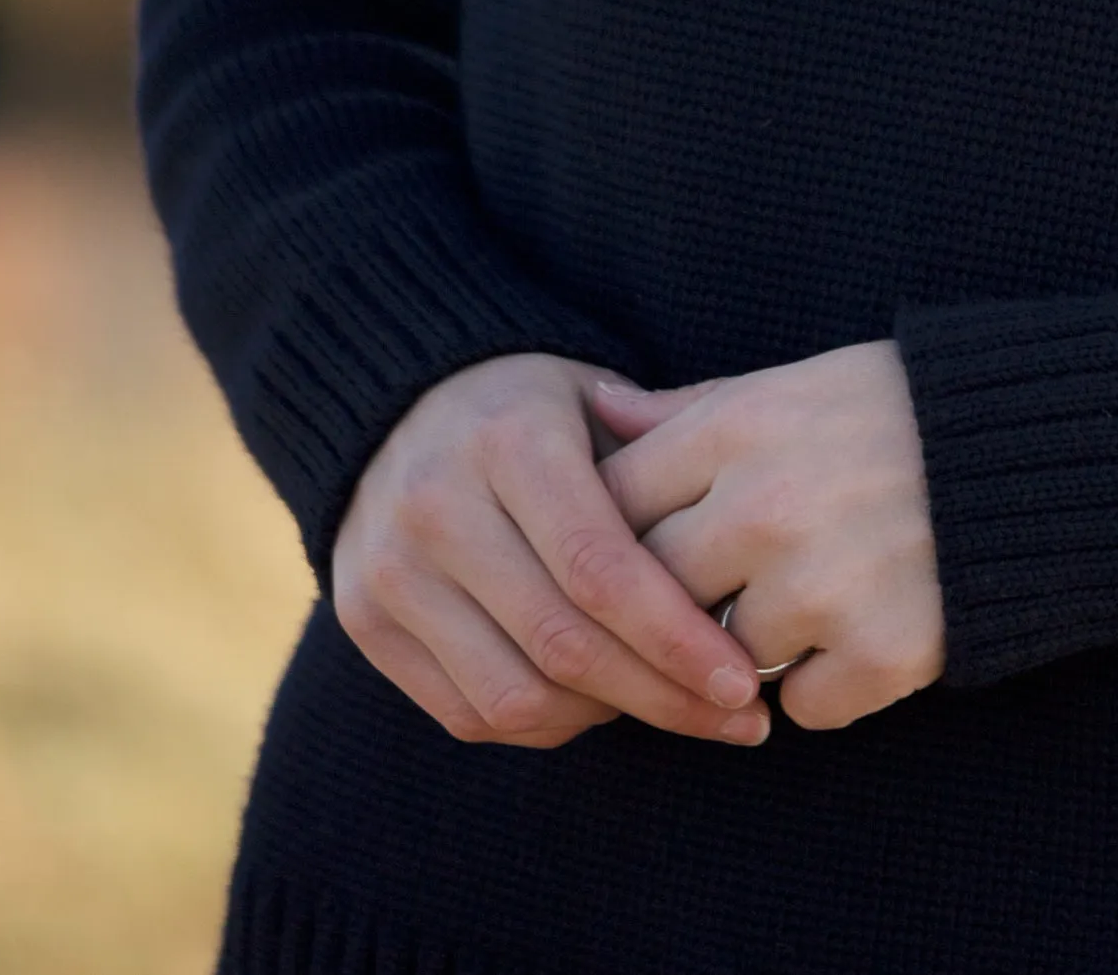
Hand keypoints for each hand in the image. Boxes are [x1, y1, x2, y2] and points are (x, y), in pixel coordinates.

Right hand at [333, 351, 772, 749]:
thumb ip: (671, 443)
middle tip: (740, 720)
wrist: (395, 404)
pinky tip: (602, 704)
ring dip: (608, 719)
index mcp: (508, 441)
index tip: (746, 681)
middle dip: (661, 696)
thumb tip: (753, 511)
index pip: (600, 568)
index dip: (676, 637)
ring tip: (679, 710)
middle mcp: (437, 507)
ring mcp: (389, 572)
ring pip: (513, 695)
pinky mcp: (364, 623)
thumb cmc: (530, 408)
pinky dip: (546, 723)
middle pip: (562, 643)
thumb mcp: (598, 394)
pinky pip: (468, 713)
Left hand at [592, 338, 944, 730]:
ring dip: (750, 648)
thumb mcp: (789, 386)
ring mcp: (824, 585)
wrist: (1036, 451)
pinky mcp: (880, 654)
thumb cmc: (894, 413)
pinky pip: (801, 706)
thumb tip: (589, 408)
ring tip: (808, 599)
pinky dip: (825, 684)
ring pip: (722, 658)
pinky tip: (857, 634)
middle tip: (716, 591)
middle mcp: (771, 505)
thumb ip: (687, 411)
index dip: (612, 534)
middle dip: (675, 601)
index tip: (639, 546)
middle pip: (653, 591)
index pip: (614, 504)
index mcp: (742, 427)